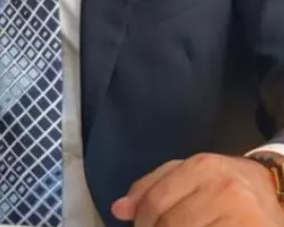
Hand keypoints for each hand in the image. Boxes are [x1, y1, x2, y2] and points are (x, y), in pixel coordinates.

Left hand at [111, 153, 283, 225]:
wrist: (276, 191)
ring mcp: (241, 215)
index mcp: (202, 167)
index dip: (141, 223)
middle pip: (171, 224)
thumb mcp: (191, 173)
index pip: (156, 201)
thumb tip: (119, 209)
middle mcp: (223, 189)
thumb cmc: (227, 183)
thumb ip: (153, 186)